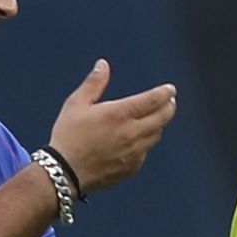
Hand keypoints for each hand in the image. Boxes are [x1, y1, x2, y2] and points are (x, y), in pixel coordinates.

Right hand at [49, 59, 176, 194]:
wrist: (66, 172)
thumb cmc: (68, 135)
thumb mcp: (76, 104)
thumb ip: (94, 83)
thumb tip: (103, 64)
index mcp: (119, 114)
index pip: (152, 100)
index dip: (164, 93)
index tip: (170, 89)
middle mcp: (131, 133)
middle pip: (162, 118)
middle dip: (169, 107)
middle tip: (170, 101)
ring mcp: (133, 152)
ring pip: (156, 135)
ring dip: (159, 124)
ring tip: (156, 118)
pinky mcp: (131, 167)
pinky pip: (145, 152)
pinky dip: (146, 142)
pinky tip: (140, 139)